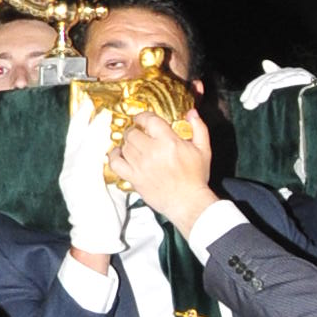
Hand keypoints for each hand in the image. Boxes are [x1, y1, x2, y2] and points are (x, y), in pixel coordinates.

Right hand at [57, 88, 128, 259]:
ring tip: (100, 115)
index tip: (86, 106)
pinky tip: (102, 136)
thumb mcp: (103, 185)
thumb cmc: (102, 212)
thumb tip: (118, 151)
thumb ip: (108, 167)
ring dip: (91, 129)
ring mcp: (74, 178)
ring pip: (81, 147)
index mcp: (75, 170)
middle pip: (73, 139)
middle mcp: (70, 171)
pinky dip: (94, 146)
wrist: (95, 236)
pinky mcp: (82, 186)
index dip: (80, 123)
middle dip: (81, 120)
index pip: (76, 141)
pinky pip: (88, 161)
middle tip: (88, 102)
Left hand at [114, 105, 214, 230]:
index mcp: (169, 142)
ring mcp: (141, 165)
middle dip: (134, 130)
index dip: (142, 116)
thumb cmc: (195, 178)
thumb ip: (199, 128)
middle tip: (138, 133)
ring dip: (127, 143)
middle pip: (133, 133)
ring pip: (125, 146)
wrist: (188, 202)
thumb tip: (192, 113)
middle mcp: (152, 151)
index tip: (141, 119)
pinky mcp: (134, 178)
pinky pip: (115, 163)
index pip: (149, 120)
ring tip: (132, 144)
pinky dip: (113, 156)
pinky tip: (118, 154)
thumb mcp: (203, 150)